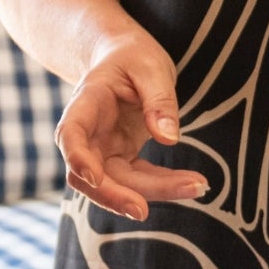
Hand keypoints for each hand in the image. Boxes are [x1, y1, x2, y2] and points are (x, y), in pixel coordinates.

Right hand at [56, 34, 205, 220]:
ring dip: (152, 193)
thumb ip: (159, 99)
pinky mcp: (120, 159)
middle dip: (118, 195)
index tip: (94, 177)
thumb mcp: (151, 67)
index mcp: (85, 103)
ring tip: (197, 186)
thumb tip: (169, 139)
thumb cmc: (133, 57)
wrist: (123, 58)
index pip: (70, 135)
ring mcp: (102, 150)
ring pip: (116, 185)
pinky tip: (191, 183)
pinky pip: (137, 181)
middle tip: (147, 211)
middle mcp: (88, 133)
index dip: (78, 158)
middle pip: (91, 174)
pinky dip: (163, 185)